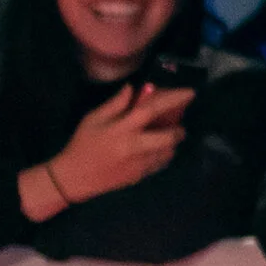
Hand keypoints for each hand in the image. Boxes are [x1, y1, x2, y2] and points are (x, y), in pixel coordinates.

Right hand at [43, 81, 191, 205]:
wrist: (75, 177)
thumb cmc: (83, 144)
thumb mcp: (93, 118)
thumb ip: (116, 104)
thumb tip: (133, 88)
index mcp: (122, 128)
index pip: (151, 110)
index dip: (173, 99)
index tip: (189, 93)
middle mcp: (134, 147)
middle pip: (168, 137)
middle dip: (179, 130)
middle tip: (179, 125)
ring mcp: (139, 164)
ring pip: (168, 153)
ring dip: (172, 143)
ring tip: (166, 136)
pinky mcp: (140, 177)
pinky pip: (160, 164)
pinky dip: (164, 155)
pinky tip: (156, 150)